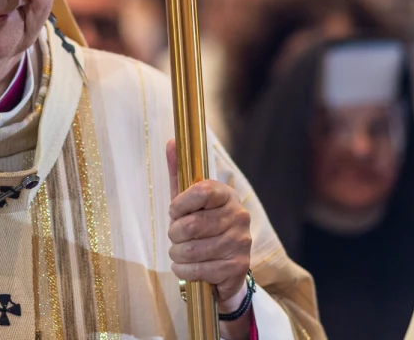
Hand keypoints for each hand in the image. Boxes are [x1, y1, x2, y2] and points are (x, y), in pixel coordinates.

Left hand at [166, 140, 251, 306]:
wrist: (224, 263)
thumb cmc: (201, 224)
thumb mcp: (187, 199)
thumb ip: (179, 171)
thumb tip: (172, 141)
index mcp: (226, 194)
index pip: (201, 192)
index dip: (180, 204)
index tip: (173, 211)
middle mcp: (239, 216)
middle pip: (192, 225)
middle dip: (174, 234)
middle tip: (175, 236)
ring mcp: (241, 242)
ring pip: (192, 250)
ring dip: (177, 254)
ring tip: (180, 252)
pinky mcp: (238, 266)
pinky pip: (198, 270)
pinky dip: (184, 271)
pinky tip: (186, 266)